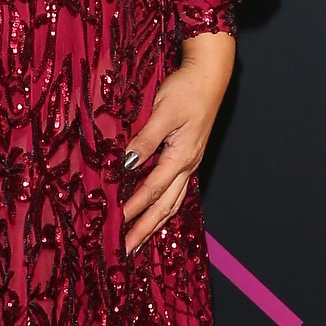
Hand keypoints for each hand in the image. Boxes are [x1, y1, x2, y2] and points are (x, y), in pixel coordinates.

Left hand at [120, 32, 235, 255]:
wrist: (209, 76)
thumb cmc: (186, 90)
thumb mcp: (163, 112)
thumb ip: (145, 139)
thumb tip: (126, 163)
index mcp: (181, 157)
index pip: (152, 190)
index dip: (134, 209)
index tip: (117, 227)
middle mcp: (187, 166)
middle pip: (165, 206)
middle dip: (145, 229)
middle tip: (126, 249)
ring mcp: (189, 164)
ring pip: (172, 203)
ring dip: (155, 224)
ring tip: (139, 242)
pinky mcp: (187, 158)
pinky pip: (175, 192)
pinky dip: (163, 209)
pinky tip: (156, 216)